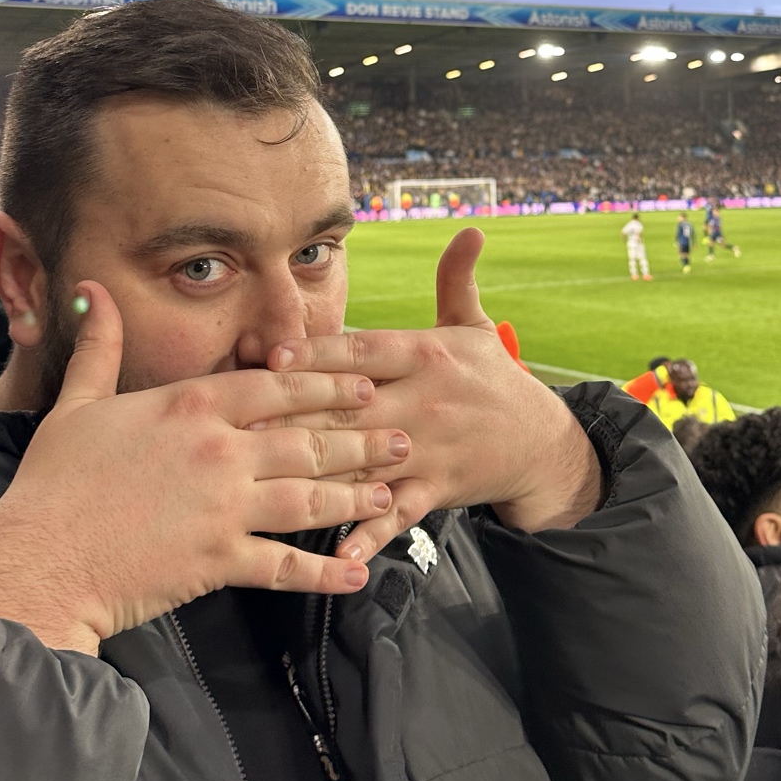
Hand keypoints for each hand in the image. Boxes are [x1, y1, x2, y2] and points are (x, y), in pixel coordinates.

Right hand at [0, 283, 412, 653]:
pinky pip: (285, 566)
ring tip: (392, 492)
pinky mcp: (218, 562)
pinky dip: (325, 571)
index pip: (275, 386)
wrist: (36, 560)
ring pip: (309, 497)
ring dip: (357, 494)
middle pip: (307, 438)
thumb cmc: (52, 485)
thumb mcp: (74, 405)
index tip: (364, 380)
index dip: (326, 381)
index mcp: (190, 407)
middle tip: (403, 435)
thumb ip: (99, 349)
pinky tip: (356, 573)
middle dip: (361, 436)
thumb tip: (91, 292)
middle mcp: (218, 451)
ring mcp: (223, 507)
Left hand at [270, 229, 602, 556]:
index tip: (274, 355)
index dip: (319, 352)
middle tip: (240, 421)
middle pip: (351, 406)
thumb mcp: (476, 326)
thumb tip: (471, 230)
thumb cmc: (493, 379)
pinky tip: (334, 551)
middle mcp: (423, 400)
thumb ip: (458, 279)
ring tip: (264, 481)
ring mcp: (428, 448)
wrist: (540, 443)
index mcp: (425, 355)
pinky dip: (367, 532)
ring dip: (315, 472)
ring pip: (363, 459)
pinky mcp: (434, 489)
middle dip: (296, 413)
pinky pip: (395, 513)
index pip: (364, 350)